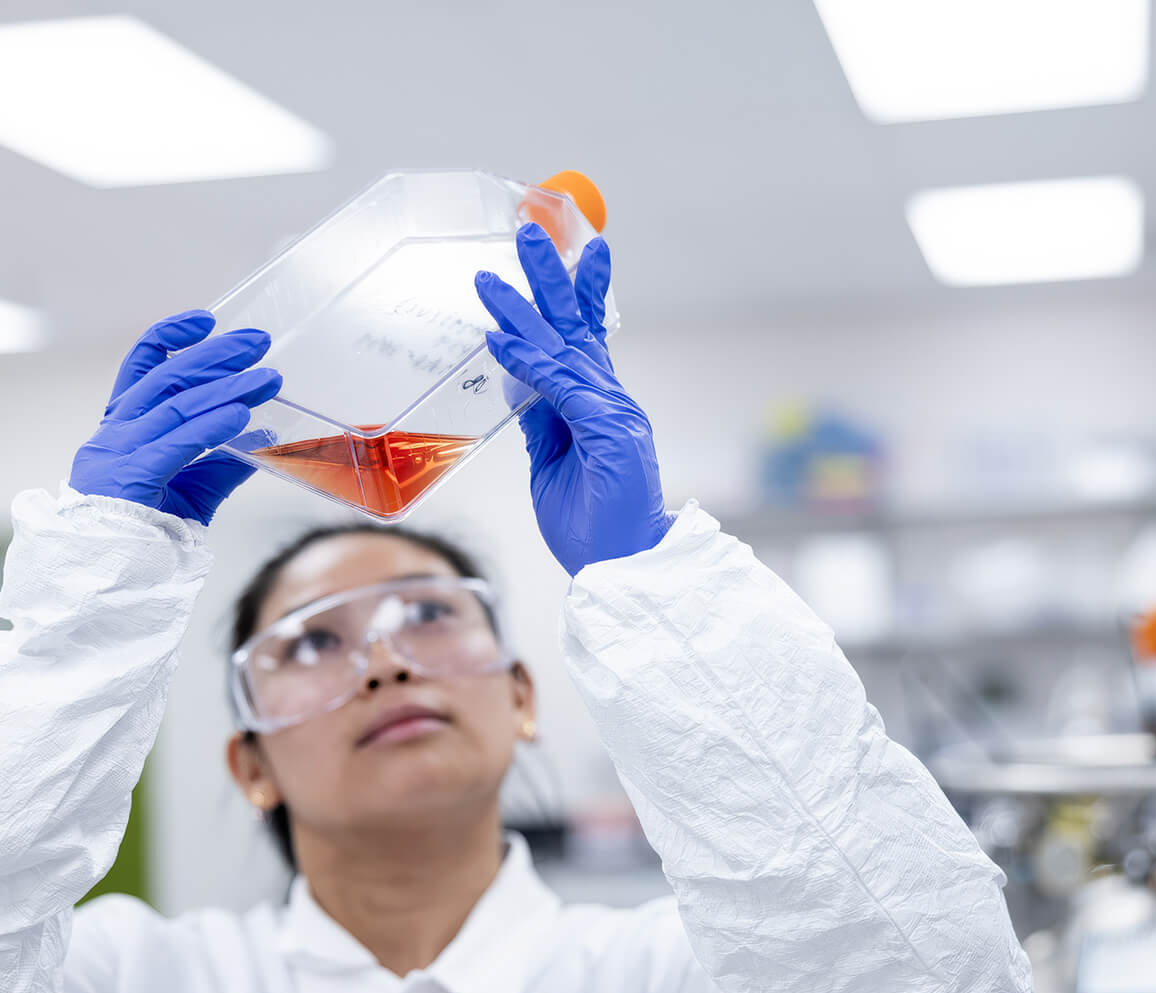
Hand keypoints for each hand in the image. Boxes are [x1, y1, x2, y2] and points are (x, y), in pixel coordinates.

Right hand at [69, 310, 280, 524]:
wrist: (111, 576)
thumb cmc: (146, 529)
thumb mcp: (193, 487)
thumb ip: (224, 461)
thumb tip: (266, 437)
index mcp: (122, 429)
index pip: (140, 368)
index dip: (170, 339)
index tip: (206, 319)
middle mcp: (116, 434)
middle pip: (166, 379)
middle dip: (217, 356)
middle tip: (259, 342)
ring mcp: (119, 454)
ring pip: (176, 407)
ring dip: (228, 388)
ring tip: (267, 378)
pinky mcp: (131, 479)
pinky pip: (176, 444)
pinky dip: (211, 426)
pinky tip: (241, 415)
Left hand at [474, 223, 671, 575]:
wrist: (625, 566)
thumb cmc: (593, 525)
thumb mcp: (553, 465)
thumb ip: (542, 421)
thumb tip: (519, 384)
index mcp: (601, 407)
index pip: (584, 339)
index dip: (571, 295)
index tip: (563, 253)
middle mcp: (610, 401)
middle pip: (578, 327)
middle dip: (552, 277)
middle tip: (529, 229)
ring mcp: (613, 414)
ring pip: (566, 348)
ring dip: (527, 308)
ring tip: (496, 275)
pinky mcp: (610, 433)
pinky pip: (562, 387)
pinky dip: (531, 360)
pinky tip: (503, 336)